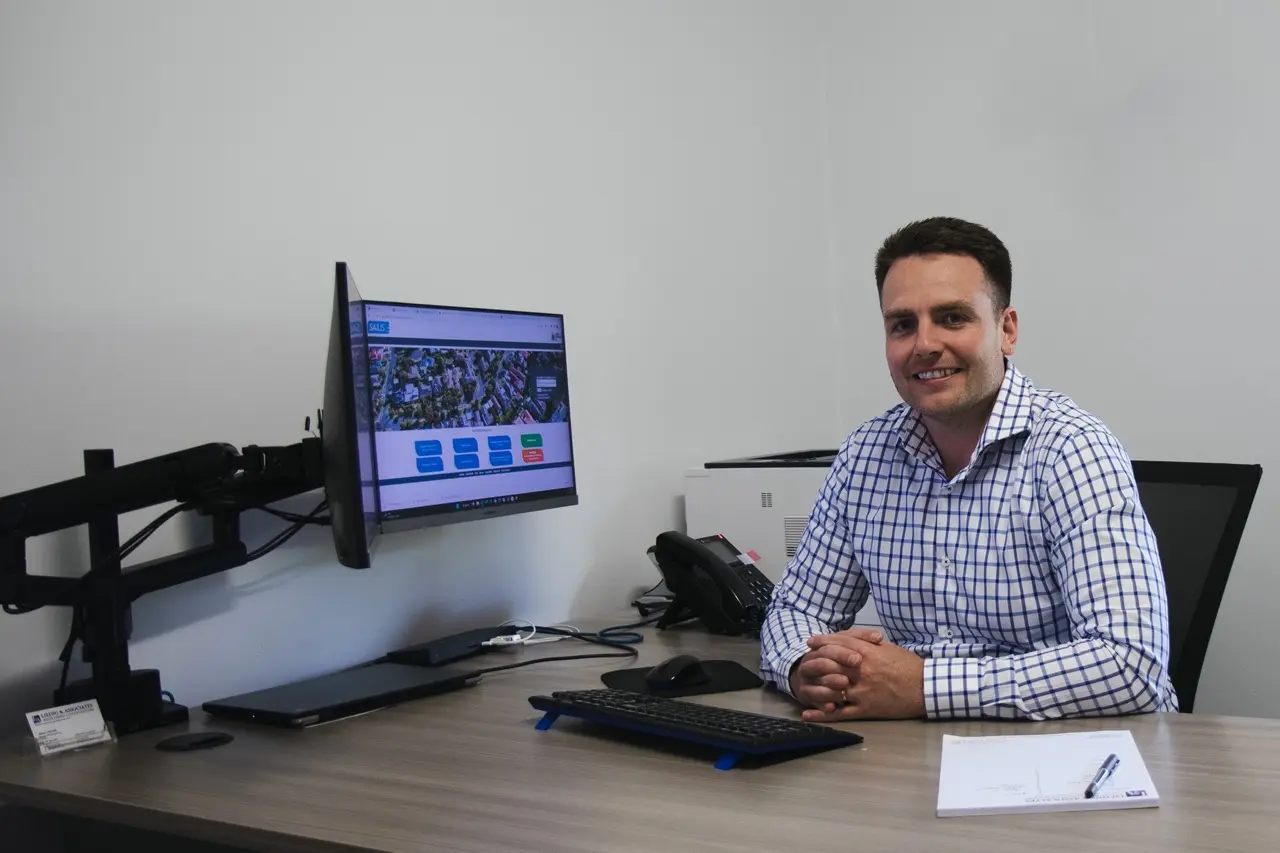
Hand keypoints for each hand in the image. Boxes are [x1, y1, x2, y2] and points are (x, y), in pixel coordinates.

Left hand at [799, 632, 924, 722]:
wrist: (925, 688)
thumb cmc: (909, 667)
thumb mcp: (889, 648)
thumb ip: (869, 644)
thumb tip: (855, 639)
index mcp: (868, 654)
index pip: (838, 645)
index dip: (822, 642)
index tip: (811, 642)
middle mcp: (861, 671)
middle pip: (830, 664)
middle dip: (815, 662)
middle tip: (805, 661)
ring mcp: (861, 692)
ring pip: (830, 688)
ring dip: (814, 686)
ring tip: (803, 684)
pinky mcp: (865, 709)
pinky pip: (839, 712)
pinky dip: (822, 714)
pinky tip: (808, 714)